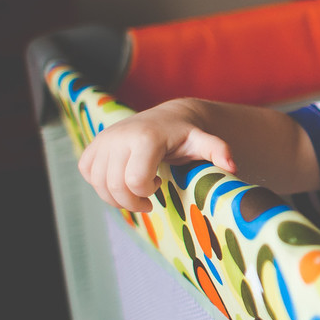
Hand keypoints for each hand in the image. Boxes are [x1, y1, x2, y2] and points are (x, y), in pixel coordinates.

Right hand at [78, 99, 235, 211]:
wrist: (167, 118)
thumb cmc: (186, 135)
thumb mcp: (203, 142)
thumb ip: (218, 151)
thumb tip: (232, 166)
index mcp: (145, 138)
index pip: (135, 181)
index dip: (146, 193)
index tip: (158, 185)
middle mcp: (119, 136)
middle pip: (115, 187)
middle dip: (132, 201)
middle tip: (148, 199)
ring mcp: (103, 140)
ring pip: (99, 184)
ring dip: (116, 197)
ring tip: (135, 189)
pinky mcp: (93, 146)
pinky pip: (87, 174)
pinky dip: (101, 184)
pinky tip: (120, 179)